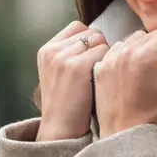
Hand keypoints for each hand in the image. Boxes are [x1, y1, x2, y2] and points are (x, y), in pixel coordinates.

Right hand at [35, 21, 110, 140]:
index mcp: (46, 50)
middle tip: (99, 69)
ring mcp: (63, 57)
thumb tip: (95, 39)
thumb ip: (69, 54)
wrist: (60, 129)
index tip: (92, 59)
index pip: (77, 27)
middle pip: (91, 32)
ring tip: (101, 75)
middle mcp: (53, 50)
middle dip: (99, 47)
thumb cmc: (66, 104)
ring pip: (99, 40)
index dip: (90, 40)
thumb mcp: (57, 73)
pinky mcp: (77, 66)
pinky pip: (105, 51)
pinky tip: (105, 79)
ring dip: (106, 55)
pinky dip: (109, 63)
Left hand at [94, 28, 156, 136]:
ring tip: (146, 72)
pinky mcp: (100, 67)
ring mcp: (109, 58)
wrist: (124, 133)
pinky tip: (130, 74)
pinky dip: (125, 56)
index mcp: (144, 55)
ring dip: (142, 49)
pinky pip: (116, 50)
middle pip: (150, 35)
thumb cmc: (152, 113)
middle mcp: (124, 52)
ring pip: (133, 39)